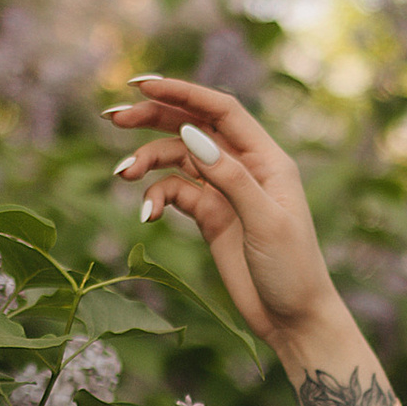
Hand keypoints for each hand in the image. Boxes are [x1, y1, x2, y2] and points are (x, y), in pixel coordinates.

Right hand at [104, 74, 336, 367]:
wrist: (294, 320)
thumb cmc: (293, 270)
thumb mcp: (266, 222)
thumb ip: (230, 178)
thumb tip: (189, 133)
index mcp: (267, 159)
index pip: (221, 111)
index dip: (183, 92)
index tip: (142, 86)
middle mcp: (246, 168)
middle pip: (193, 126)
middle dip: (153, 117)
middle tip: (113, 116)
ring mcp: (226, 192)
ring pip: (178, 159)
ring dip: (148, 162)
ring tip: (122, 174)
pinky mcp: (210, 217)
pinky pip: (175, 193)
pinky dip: (156, 197)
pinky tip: (147, 215)